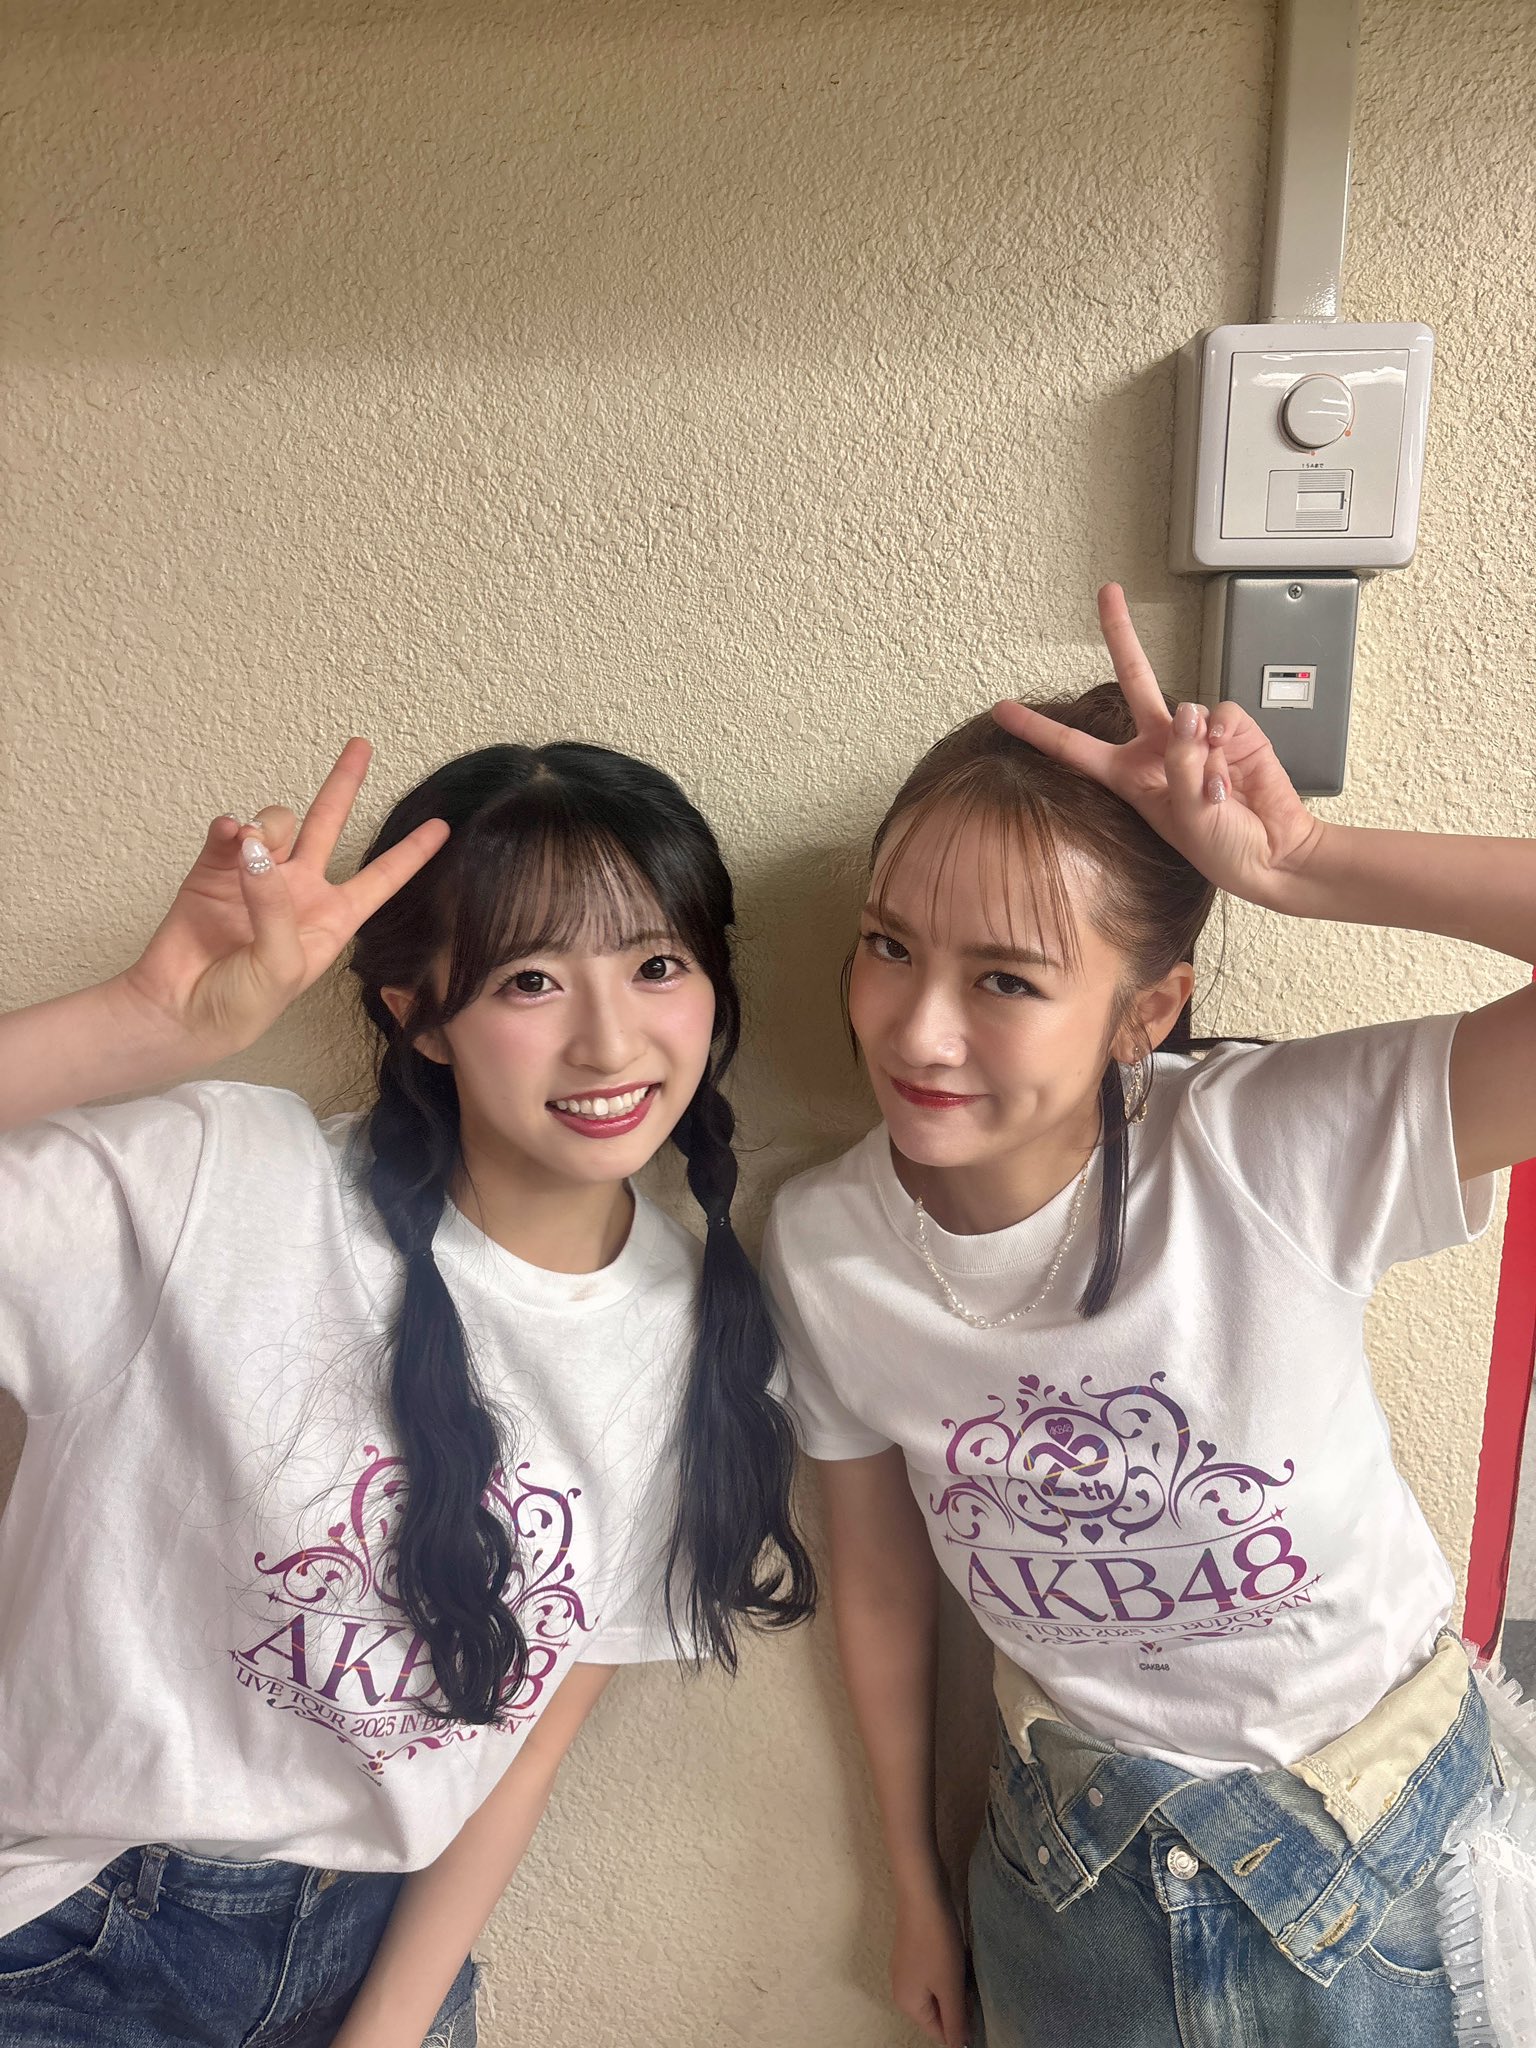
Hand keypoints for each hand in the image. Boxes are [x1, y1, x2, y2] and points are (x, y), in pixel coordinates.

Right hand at [116, 739, 447, 1060]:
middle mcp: (298, 891)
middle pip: (328, 825)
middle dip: (343, 785)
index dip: (411, 854)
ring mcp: (257, 877)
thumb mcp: (281, 965)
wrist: (180, 1012)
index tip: (442, 826)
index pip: (380, 880)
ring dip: (269, 827)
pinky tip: (229, 836)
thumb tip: (257, 851)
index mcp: (331, 919)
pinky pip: (229, 832)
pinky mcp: (215, 870)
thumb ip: (276, 907)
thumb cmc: (243, 1004)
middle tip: (361, 746)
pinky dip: (230, 829)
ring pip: (277, 823)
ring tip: (250, 848)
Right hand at [891, 1882, 969, 2047]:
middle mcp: (903, 1990)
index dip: (962, 2026)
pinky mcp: (915, 1950)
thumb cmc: (936, 1942)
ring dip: (957, 1985)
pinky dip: (951, 1970)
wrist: (923, 1893)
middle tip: (977, 1988)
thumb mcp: (950, 1986)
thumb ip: (955, 2020)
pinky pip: (936, 1972)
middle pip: (939, 2010)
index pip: (939, 2032)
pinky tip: (961, 1955)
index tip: (981, 2009)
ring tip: (971, 1970)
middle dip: (960, 2003)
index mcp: (908, 2004)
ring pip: (939, 1989)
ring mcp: (907, 1968)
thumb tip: (958, 2047)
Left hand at [992, 584, 1325, 909]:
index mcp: (1129, 776)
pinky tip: (1231, 761)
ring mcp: (1198, 737)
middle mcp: (1159, 749)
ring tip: (1216, 789)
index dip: (1036, 728)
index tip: (1001, 708)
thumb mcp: (1184, 815)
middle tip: (1107, 591)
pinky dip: (1226, 734)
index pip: (1073, 747)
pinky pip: (1221, 714)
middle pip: (1133, 678)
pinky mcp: (1234, 732)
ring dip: (1200, 746)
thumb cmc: (1222, 848)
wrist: (1274, 855)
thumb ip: (1181, 763)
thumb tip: (1190, 713)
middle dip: (1121, 633)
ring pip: (1188, 710)